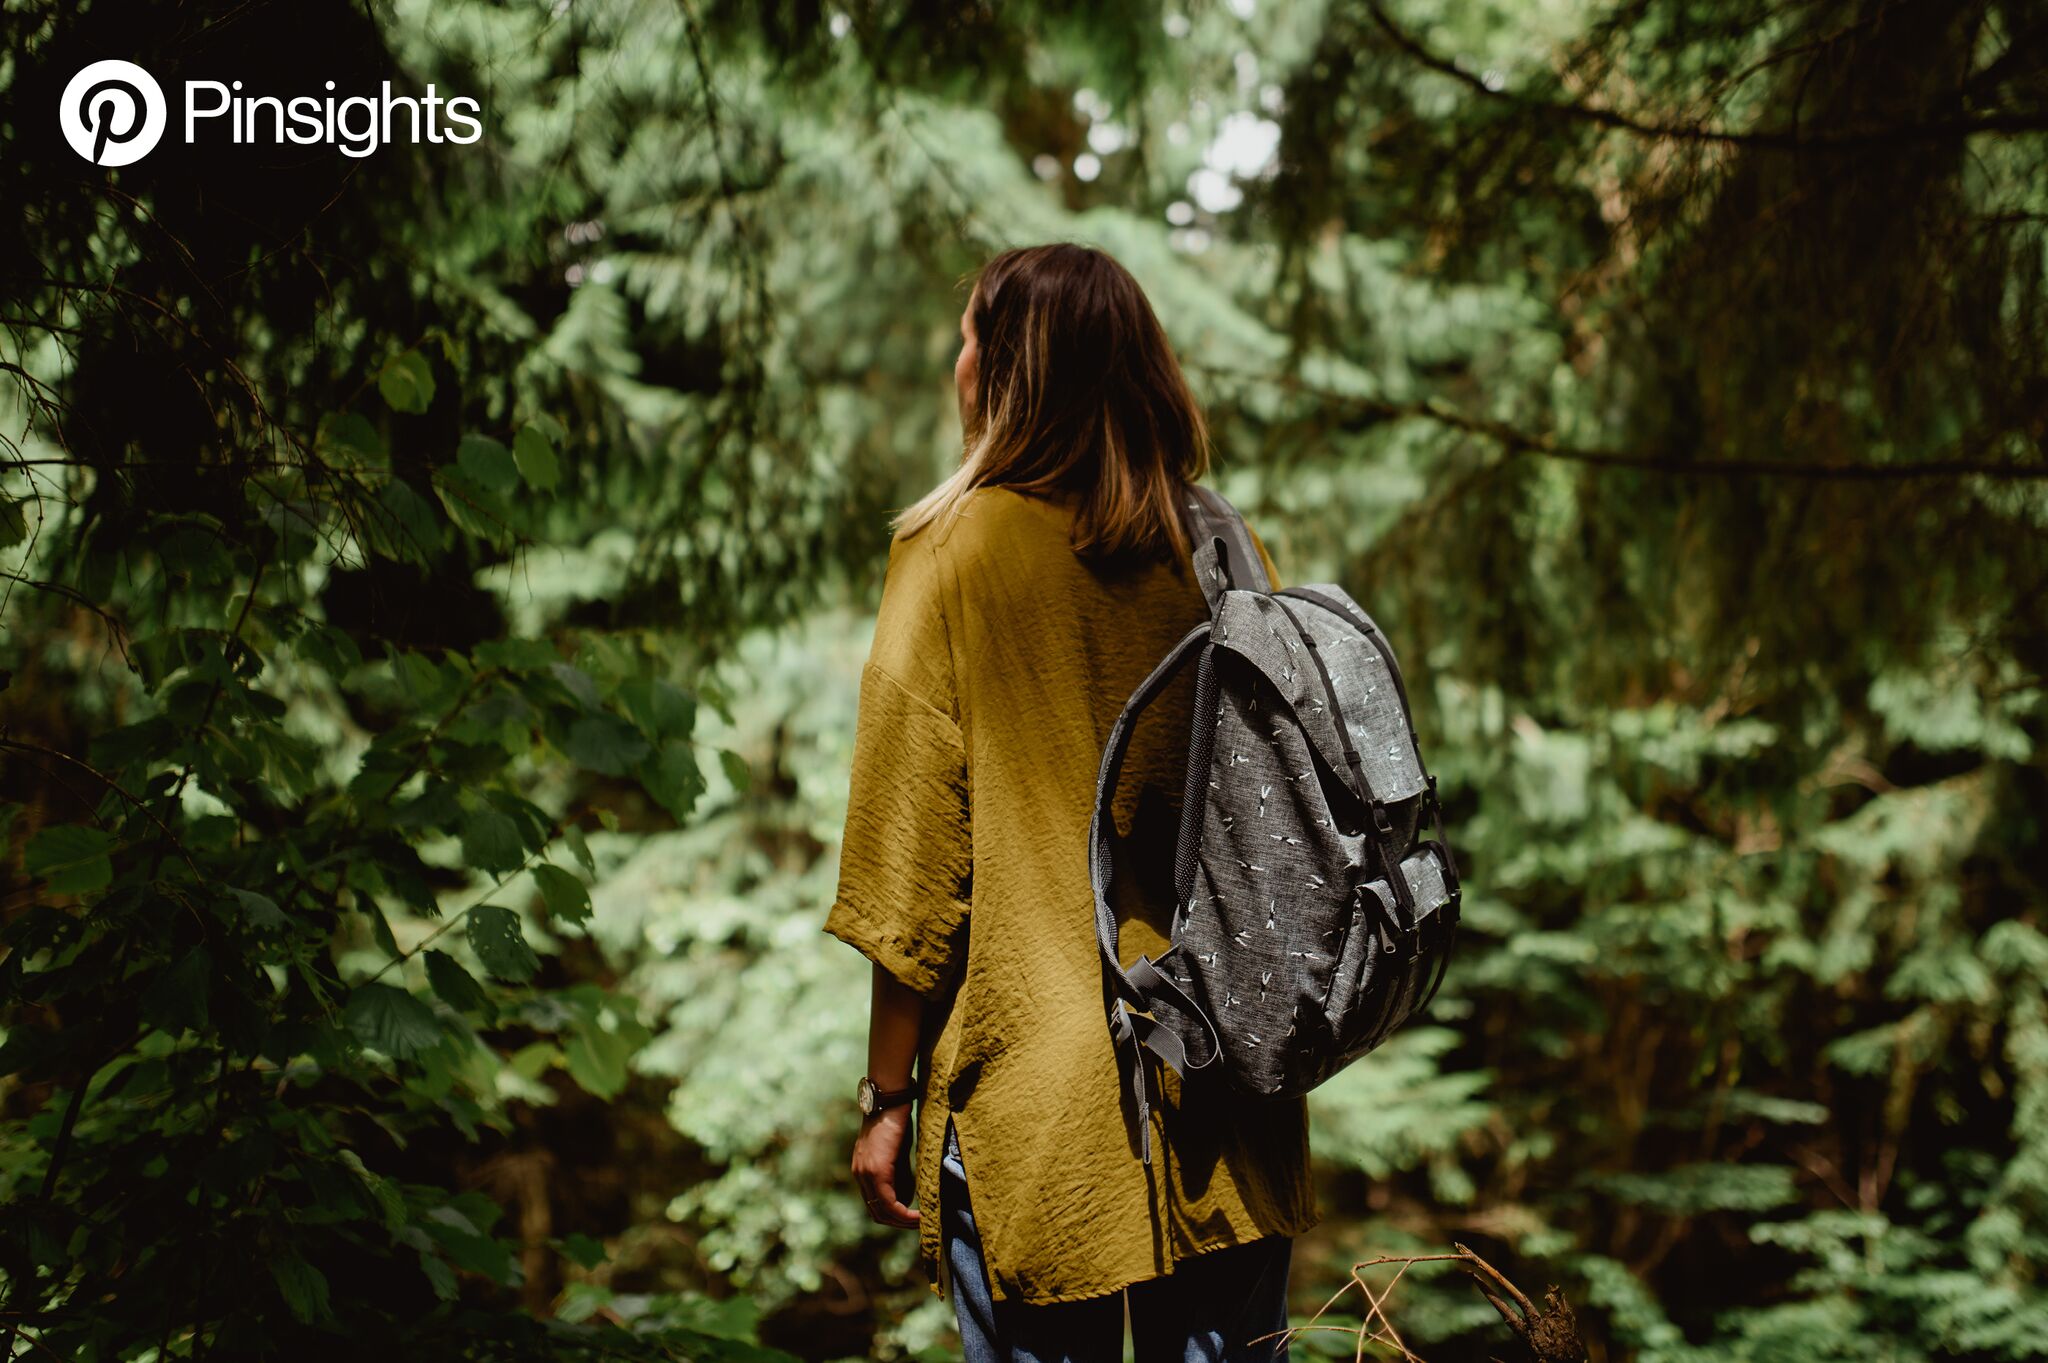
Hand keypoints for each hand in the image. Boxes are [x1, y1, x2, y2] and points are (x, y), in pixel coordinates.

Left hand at [852, 1105, 919, 1228]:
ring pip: (883, 1211)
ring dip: (902, 1221)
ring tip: (922, 1222)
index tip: (912, 1218)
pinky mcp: (877, 1171)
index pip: (875, 1203)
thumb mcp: (897, 1151)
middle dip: (899, 1222)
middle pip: (877, 1213)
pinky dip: (904, 1214)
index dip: (893, 1215)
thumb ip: (899, 1173)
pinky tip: (919, 1215)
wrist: (890, 1098)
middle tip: (919, 1224)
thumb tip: (907, 1196)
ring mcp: (866, 1174)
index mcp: (862, 1170)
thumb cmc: (896, 1119)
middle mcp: (860, 1175)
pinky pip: (889, 1203)